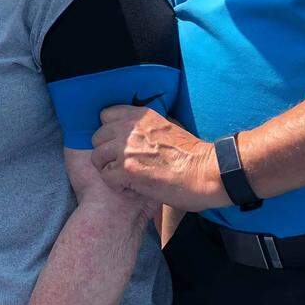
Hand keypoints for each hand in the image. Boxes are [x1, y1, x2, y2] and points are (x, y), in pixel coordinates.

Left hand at [90, 106, 229, 211]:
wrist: (207, 172)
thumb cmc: (191, 155)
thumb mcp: (166, 126)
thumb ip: (144, 127)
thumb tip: (128, 132)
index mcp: (140, 115)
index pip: (105, 116)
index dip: (109, 133)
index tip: (119, 145)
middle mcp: (129, 127)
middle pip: (97, 138)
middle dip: (107, 153)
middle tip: (123, 165)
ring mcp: (126, 147)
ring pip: (97, 158)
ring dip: (110, 171)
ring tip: (128, 178)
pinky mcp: (127, 169)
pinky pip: (106, 178)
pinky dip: (118, 187)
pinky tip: (134, 189)